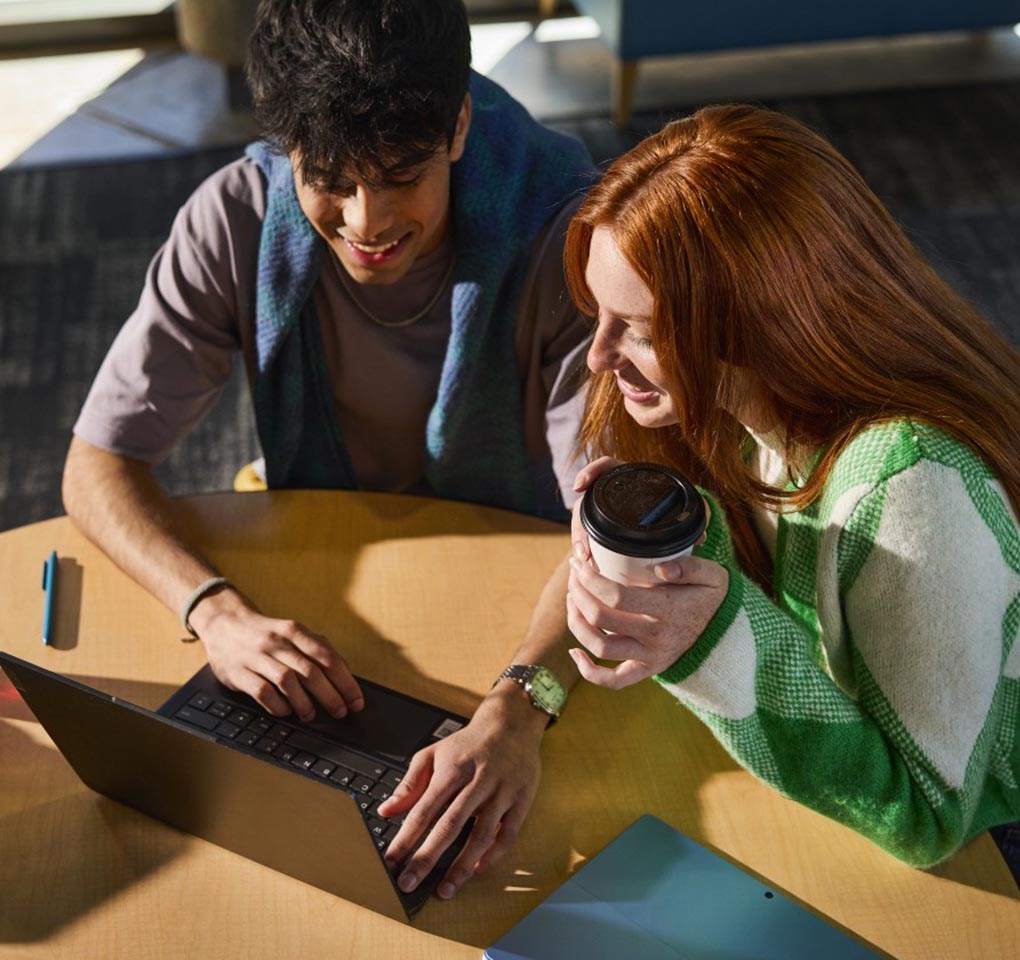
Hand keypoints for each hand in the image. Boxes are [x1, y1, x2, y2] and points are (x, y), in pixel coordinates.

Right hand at [188, 587, 363, 720]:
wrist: (224, 623)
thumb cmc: (266, 633)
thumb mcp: (292, 632)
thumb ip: (318, 648)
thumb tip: (345, 671)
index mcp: (295, 631)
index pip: (327, 658)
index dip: (345, 682)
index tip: (355, 700)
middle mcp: (277, 642)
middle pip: (310, 671)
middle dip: (330, 696)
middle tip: (341, 712)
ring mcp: (257, 657)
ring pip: (288, 681)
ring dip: (304, 703)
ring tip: (312, 715)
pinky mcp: (239, 672)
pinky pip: (262, 692)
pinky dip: (278, 705)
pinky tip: (286, 711)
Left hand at [376, 683, 545, 898]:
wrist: (511, 724)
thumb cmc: (469, 743)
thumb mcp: (434, 753)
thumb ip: (410, 782)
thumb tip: (386, 810)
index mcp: (453, 769)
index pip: (424, 809)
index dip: (406, 837)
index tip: (391, 860)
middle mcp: (477, 781)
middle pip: (450, 825)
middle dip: (427, 857)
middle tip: (408, 882)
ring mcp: (502, 792)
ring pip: (481, 834)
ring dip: (462, 866)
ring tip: (445, 889)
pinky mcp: (521, 800)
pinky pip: (508, 834)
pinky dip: (493, 855)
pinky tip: (476, 869)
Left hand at [566, 553, 727, 688]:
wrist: (725, 633)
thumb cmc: (711, 597)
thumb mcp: (712, 576)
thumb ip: (690, 567)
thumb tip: (660, 568)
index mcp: (668, 609)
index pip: (617, 597)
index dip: (591, 580)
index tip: (580, 563)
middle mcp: (656, 637)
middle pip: (602, 619)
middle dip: (579, 593)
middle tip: (574, 575)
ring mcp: (650, 657)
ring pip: (601, 647)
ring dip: (577, 623)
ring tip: (572, 600)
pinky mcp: (646, 670)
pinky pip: (613, 681)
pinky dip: (589, 672)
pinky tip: (574, 652)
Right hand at [569, 456, 709, 564]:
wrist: (667, 521)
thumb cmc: (672, 510)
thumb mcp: (677, 511)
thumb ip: (687, 523)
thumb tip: (699, 538)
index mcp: (630, 479)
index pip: (605, 467)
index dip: (591, 472)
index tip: (580, 486)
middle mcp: (612, 493)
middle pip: (588, 501)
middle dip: (581, 524)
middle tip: (585, 548)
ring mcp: (604, 510)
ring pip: (583, 521)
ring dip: (580, 540)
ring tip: (585, 559)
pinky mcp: (600, 527)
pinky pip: (588, 535)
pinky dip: (585, 547)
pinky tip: (585, 562)